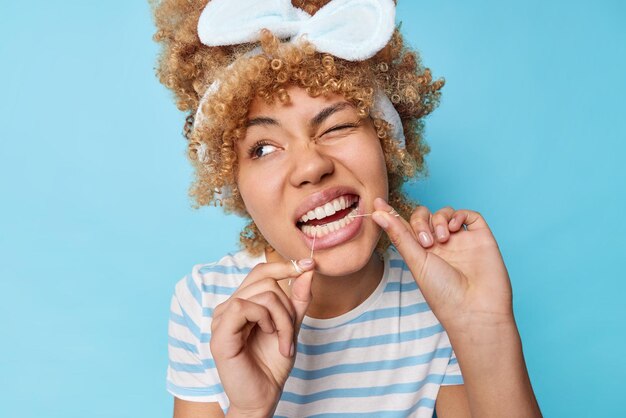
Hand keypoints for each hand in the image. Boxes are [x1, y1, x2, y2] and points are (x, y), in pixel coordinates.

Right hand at [210, 259, 313, 416]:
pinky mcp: (219, 332)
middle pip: (265, 281)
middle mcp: (228, 307)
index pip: (260, 272)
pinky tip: (268, 336)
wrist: (264, 396)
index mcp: (242, 304)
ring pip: (261, 294)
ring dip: (282, 318)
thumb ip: (298, 299)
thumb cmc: (272, 364)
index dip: (284, 265)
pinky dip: (266, 320)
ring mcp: (221, 318)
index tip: (310, 264)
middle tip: (290, 333)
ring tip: (282, 341)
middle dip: (287, 306)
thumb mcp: (291, 326)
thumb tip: (307, 269)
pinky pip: (244, 306)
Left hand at [371, 198, 513, 334]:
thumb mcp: (416, 262)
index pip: (405, 227)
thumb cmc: (443, 293)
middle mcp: (440, 246)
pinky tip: (454, 229)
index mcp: (421, 254)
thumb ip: (399, 235)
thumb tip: (376, 213)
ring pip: (445, 213)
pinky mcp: (480, 238)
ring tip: (443, 239)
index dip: (392, 214)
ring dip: (439, 219)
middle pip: (424, 217)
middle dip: (421, 221)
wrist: (476, 309)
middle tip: (426, 242)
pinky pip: (469, 215)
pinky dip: (458, 215)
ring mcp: (460, 241)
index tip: (377, 202)